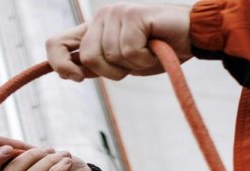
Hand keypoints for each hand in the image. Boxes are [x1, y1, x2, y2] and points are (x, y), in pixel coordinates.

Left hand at [46, 3, 191, 81]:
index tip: (75, 78)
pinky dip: (144, 58)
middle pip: (89, 58)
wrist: (193, 36)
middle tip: (136, 61)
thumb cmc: (160, 51)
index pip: (57, 43)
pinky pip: (128, 51)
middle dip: (114, 71)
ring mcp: (116, 13)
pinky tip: (155, 46)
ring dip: (134, 65)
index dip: (59, 64)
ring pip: (110, 56)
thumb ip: (97, 65)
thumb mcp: (122, 63)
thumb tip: (70, 72)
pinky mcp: (132, 14)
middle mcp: (101, 17)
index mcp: (94, 29)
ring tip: (149, 51)